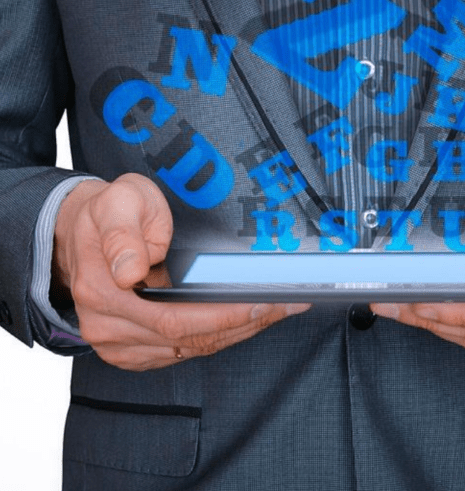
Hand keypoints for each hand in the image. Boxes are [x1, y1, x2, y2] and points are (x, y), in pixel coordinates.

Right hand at [53, 173, 308, 370]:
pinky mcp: (132, 351)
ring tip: (279, 309)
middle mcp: (108, 327)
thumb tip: (130, 271)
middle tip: (290, 303)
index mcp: (102, 290)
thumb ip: (123, 232)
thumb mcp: (118, 201)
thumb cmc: (110, 211)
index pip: (174, 318)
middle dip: (246, 322)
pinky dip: (220, 337)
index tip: (263, 302)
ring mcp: (118, 345)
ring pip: (190, 350)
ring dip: (239, 332)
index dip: (224, 315)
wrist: (84, 230)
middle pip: (189, 339)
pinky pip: (183, 352)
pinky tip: (249, 319)